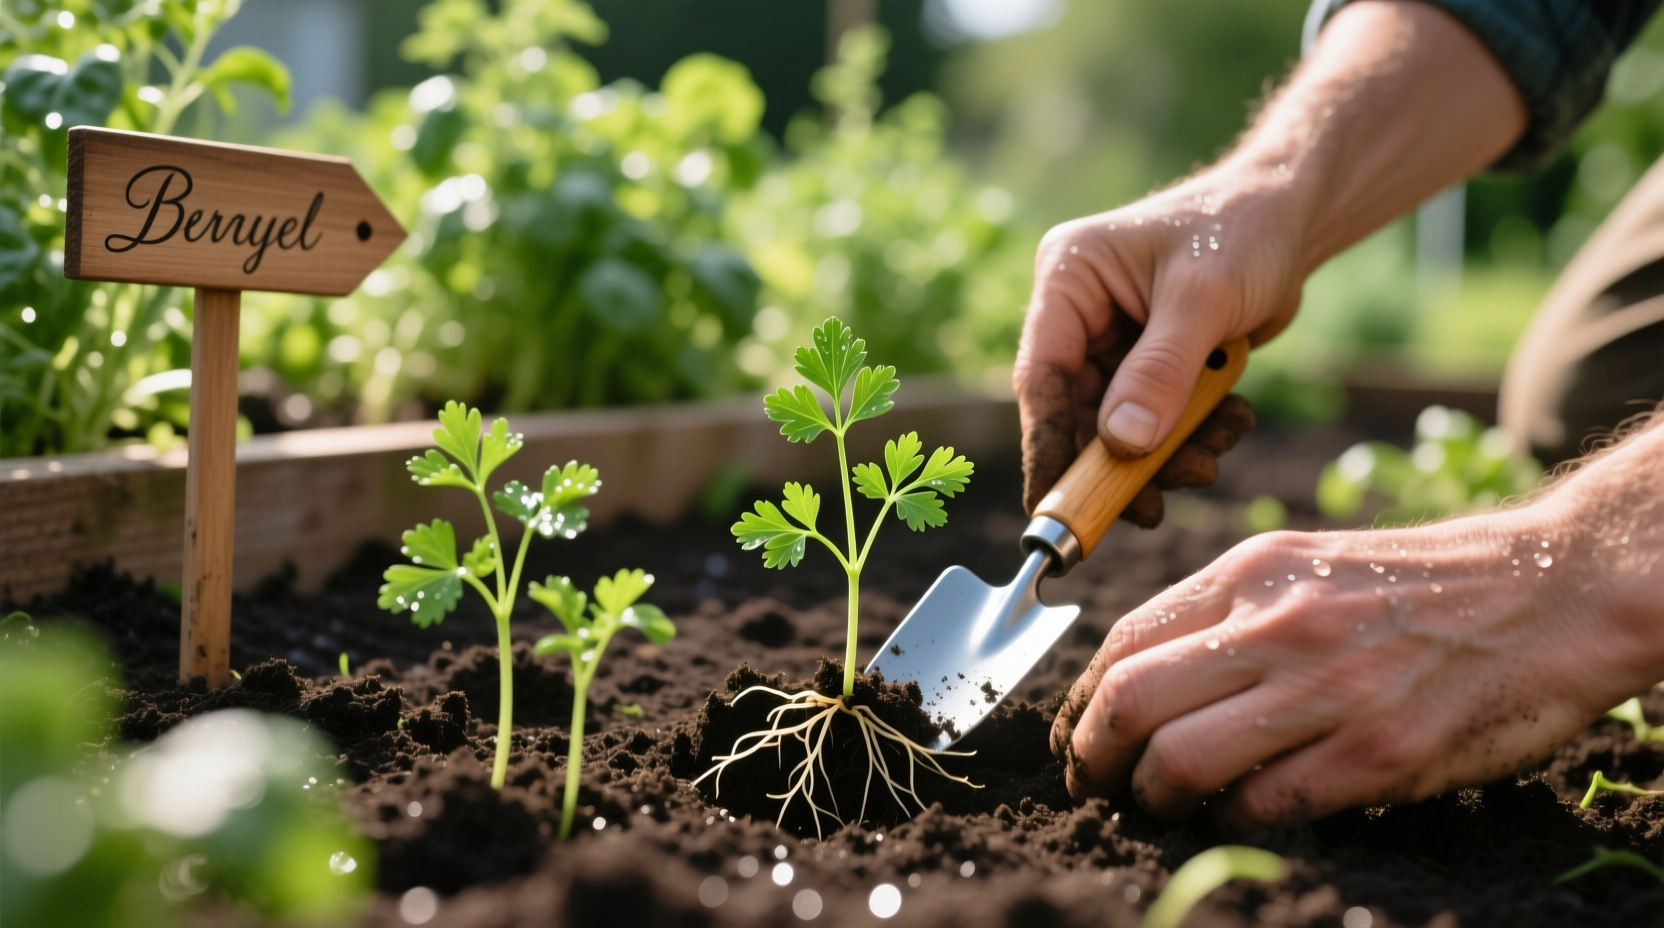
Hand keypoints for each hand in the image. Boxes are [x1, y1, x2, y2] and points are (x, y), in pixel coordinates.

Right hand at [1013, 0, 1527, 517]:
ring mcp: (1112, 339)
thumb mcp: (1202, 299)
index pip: (1042, 378)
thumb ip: (1159, 373)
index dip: (1048, 448)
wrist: (1294, 215)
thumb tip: (1122, 446)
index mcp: (1068, 280)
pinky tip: (1231, 421)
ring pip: (1119, 425)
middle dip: (1120, 463)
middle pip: (1078, 412)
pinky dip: (1190, 435)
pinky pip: (1155, 418)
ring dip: (1165, 455)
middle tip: (1153, 510)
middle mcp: (1079, 312)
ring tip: (1212, 458)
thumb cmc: (1243, 229)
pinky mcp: (1148, 360)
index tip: (1054, 509)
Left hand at [1049, 441, 1663, 825]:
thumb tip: (1138, 678)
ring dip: (1151, 798)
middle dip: (1090, 757)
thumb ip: (1223, 612)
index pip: (1122, 644)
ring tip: (1156, 807)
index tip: (1074, 737)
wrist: (1548, 589)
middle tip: (1091, 785)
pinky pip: (1263, 804)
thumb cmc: (1417, 584)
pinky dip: (1231, 819)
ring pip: (1180, 760)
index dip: (1080, 703)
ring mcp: (1326, 690)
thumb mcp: (1304, 565)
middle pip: (1128, 703)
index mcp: (1250, 574)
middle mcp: (1276, 626)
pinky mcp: (1376, 752)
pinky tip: (1236, 814)